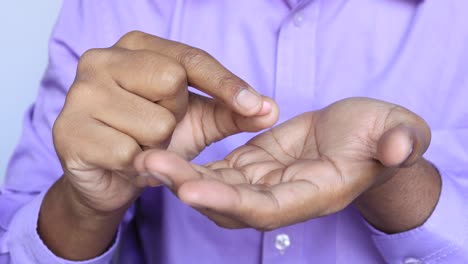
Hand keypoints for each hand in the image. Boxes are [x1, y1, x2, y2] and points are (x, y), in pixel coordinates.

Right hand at [41, 31, 277, 258]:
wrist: (109, 176)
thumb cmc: (151, 137)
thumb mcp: (196, 120)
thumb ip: (231, 112)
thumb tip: (271, 109)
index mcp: (135, 47)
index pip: (190, 58)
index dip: (226, 83)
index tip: (257, 106)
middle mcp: (102, 58)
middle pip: (172, 83)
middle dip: (175, 116)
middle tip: (156, 126)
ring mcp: (80, 92)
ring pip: (154, 123)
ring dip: (157, 146)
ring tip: (139, 145)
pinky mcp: (68, 131)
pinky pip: (130, 154)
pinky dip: (137, 166)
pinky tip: (122, 161)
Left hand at [141, 97, 430, 229]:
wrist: (364, 134)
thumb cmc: (382, 134)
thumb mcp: (399, 130)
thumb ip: (399, 141)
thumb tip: (398, 148)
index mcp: (315, 193)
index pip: (268, 208)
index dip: (230, 201)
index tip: (191, 188)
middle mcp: (283, 196)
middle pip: (230, 203)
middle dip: (190, 187)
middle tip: (151, 166)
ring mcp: (265, 182)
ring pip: (217, 186)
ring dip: (181, 175)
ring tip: (146, 156)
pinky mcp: (254, 164)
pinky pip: (218, 169)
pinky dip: (191, 163)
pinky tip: (165, 150)